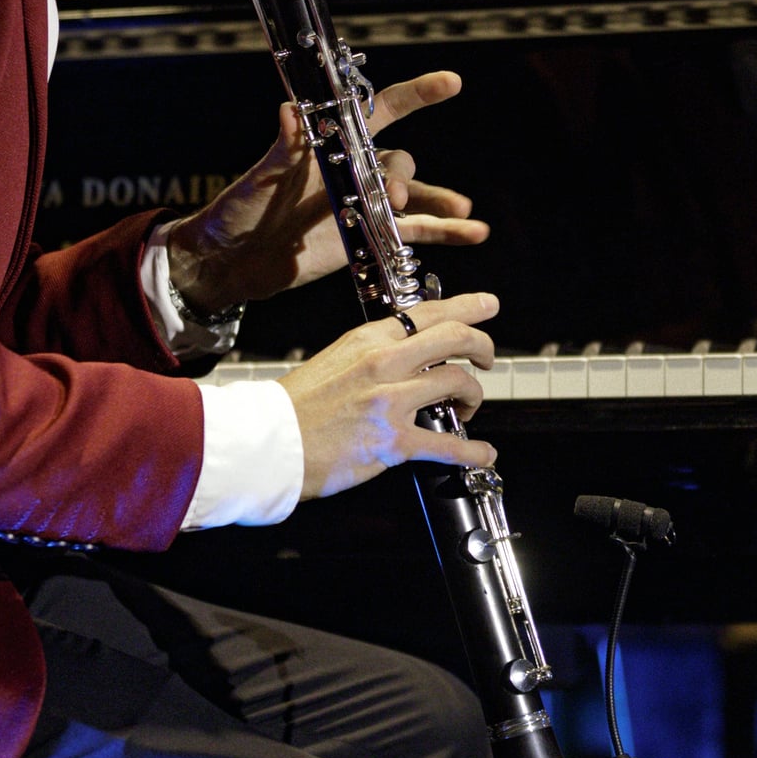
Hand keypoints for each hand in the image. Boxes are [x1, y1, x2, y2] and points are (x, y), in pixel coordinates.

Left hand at [165, 68, 486, 312]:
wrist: (235, 260)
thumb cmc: (243, 208)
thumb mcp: (262, 176)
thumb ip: (282, 147)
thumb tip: (289, 110)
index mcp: (332, 145)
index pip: (380, 111)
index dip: (416, 95)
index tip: (450, 83)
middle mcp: (353, 171)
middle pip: (398, 161)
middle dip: (404, 176)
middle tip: (392, 197)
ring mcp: (364, 205)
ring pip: (415, 197)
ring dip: (441, 201)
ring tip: (465, 212)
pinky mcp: (368, 238)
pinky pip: (413, 234)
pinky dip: (444, 233)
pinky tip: (472, 234)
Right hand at [283, 293, 497, 498]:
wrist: (269, 443)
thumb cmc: (296, 406)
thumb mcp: (335, 359)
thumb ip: (372, 354)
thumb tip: (405, 354)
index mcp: (368, 339)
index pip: (428, 312)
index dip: (467, 306)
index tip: (487, 305)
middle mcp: (383, 363)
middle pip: (455, 338)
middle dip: (482, 346)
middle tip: (488, 358)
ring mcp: (389, 401)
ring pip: (457, 382)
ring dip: (474, 396)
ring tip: (468, 407)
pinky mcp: (392, 440)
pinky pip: (446, 443)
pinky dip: (472, 450)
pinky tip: (481, 452)